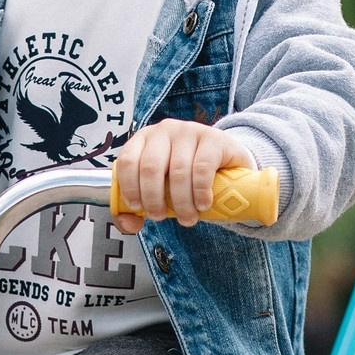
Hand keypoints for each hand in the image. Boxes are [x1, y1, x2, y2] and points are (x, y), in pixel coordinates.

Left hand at [112, 119, 255, 233]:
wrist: (226, 164)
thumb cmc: (186, 177)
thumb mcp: (161, 189)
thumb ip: (139, 208)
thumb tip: (129, 224)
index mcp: (144, 139)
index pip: (127, 161)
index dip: (129, 188)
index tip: (138, 208)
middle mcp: (164, 130)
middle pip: (150, 168)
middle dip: (154, 199)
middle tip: (160, 217)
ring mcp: (189, 131)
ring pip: (177, 171)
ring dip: (181, 202)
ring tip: (187, 217)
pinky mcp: (213, 138)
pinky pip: (202, 168)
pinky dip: (200, 192)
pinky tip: (203, 204)